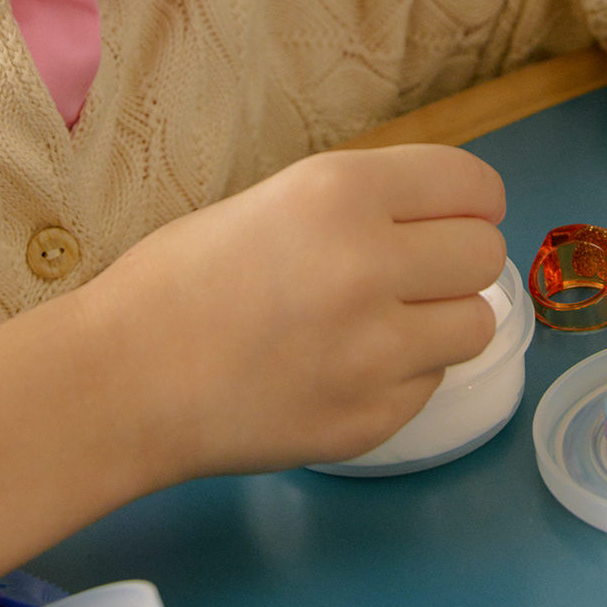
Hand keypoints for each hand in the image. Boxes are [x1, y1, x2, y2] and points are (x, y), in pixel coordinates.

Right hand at [0, 145, 505, 573]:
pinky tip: (341, 372)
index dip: (469, 201)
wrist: (122, 382)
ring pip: (476, 326)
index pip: (474, 186)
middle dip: (456, 262)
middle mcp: (371, 266)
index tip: (451, 216)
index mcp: (341, 194)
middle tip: (412, 275)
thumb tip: (440, 219)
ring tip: (382, 327)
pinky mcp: (371, 420)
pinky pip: (429, 385)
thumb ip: (362, 206)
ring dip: (441, 322)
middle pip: (484, 255)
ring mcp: (376, 353)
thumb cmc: (180, 278)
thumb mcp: (274, 200)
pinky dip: (400, 378)